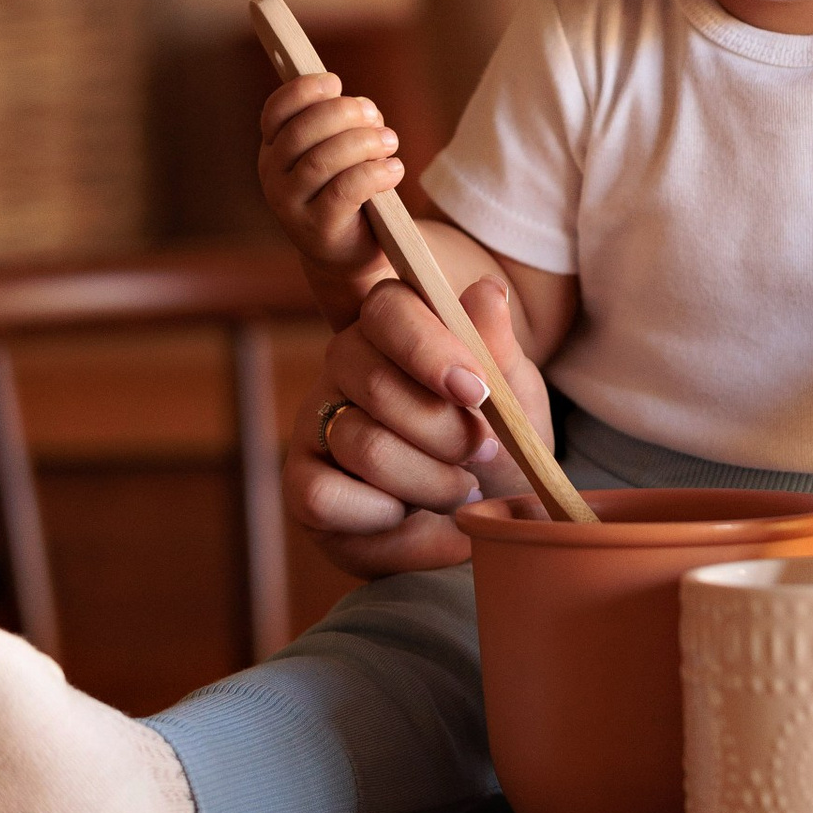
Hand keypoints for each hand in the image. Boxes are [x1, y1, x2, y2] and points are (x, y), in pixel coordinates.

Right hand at [260, 70, 405, 293]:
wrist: (350, 252)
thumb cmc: (348, 190)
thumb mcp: (341, 152)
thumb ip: (346, 125)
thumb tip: (364, 109)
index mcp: (275, 149)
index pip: (275, 112)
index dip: (302, 91)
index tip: (335, 81)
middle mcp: (273, 177)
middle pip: (301, 132)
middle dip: (343, 114)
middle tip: (375, 117)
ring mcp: (290, 206)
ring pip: (322, 160)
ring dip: (363, 143)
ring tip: (391, 141)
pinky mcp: (317, 229)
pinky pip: (345, 190)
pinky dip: (375, 173)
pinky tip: (394, 170)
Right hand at [283, 276, 545, 578]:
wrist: (479, 518)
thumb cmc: (494, 445)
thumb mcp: (513, 400)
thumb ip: (497, 352)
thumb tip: (488, 292)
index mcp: (396, 326)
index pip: (388, 308)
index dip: (431, 350)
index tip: (477, 393)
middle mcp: (345, 365)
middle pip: (379, 386)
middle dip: (448, 433)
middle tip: (485, 455)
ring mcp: (315, 422)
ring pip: (364, 447)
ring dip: (430, 483)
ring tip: (461, 491)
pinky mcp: (299, 483)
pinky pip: (321, 497)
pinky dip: (384, 520)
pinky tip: (412, 516)